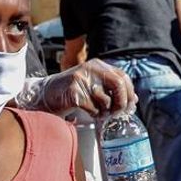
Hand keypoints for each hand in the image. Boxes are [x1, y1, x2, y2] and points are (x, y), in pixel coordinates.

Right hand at [14, 59, 137, 116]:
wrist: (47, 94)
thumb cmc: (73, 92)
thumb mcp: (94, 86)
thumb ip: (112, 89)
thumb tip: (133, 99)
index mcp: (98, 65)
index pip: (123, 77)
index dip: (129, 94)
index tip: (129, 106)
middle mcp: (91, 69)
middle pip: (118, 85)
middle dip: (122, 103)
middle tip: (118, 113)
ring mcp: (81, 79)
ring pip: (106, 100)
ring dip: (105, 112)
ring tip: (99, 113)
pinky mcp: (73, 92)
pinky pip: (93, 108)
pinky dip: (94, 115)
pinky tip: (89, 113)